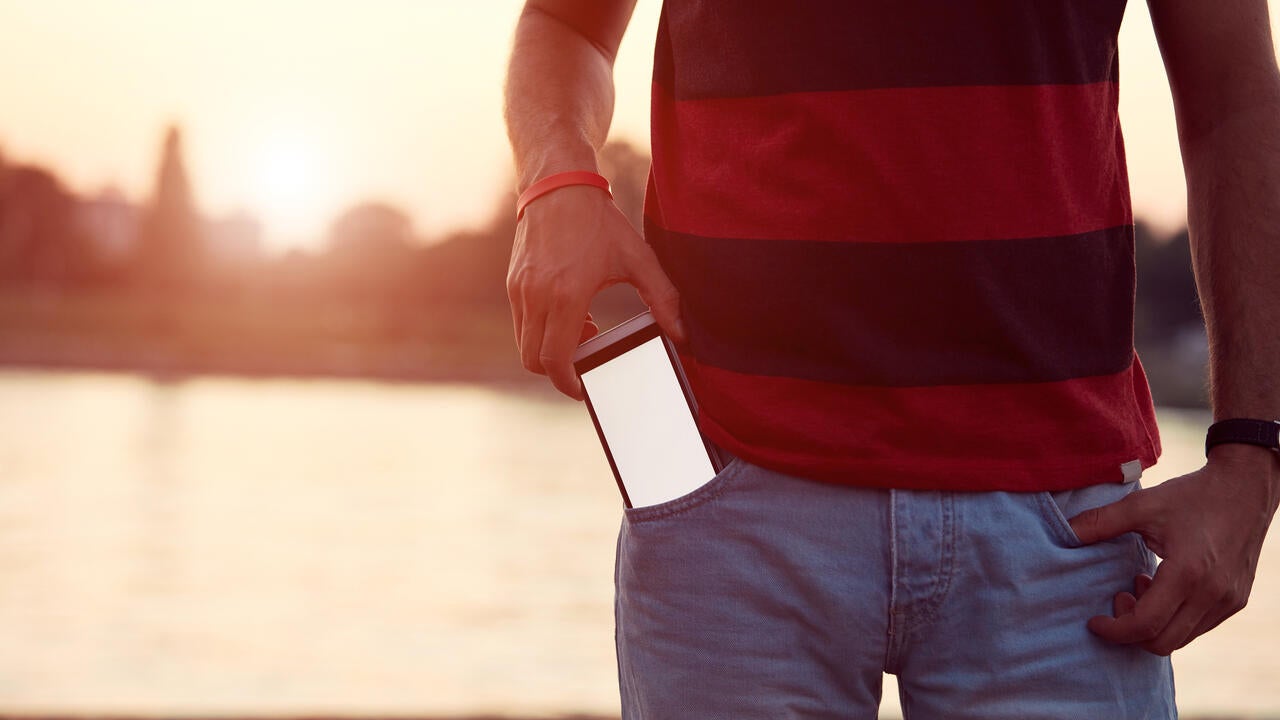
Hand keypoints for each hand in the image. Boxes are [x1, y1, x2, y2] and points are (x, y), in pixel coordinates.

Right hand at [506, 184, 684, 399]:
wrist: (558, 185)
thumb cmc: (599, 221)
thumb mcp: (637, 258)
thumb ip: (663, 298)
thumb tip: (684, 334)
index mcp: (567, 294)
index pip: (554, 359)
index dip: (567, 383)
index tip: (582, 387)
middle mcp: (537, 296)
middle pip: (534, 360)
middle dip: (558, 371)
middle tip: (585, 362)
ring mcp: (520, 290)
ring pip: (525, 344)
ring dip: (550, 350)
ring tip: (583, 329)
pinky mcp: (514, 283)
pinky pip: (522, 323)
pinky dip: (542, 330)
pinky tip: (570, 310)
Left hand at [1068, 446, 1278, 654]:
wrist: (1245, 489)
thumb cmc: (1193, 495)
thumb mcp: (1143, 505)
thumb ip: (1101, 522)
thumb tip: (1064, 533)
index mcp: (1188, 573)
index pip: (1146, 624)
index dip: (1114, 630)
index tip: (1094, 621)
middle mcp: (1213, 595)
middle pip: (1162, 641)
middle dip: (1130, 631)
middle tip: (1117, 598)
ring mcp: (1229, 601)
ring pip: (1181, 638)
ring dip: (1152, 625)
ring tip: (1139, 587)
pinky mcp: (1236, 601)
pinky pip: (1198, 627)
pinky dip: (1173, 619)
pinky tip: (1160, 588)